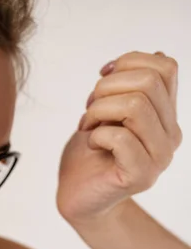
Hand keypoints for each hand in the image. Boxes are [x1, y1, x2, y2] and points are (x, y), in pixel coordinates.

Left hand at [57, 51, 181, 223]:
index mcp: (166, 114)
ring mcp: (159, 157)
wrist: (78, 195)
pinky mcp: (140, 176)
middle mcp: (171, 134)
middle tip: (89, 109)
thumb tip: (158, 54)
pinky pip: (120, 137)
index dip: (128, 62)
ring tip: (87, 125)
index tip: (101, 78)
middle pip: (148, 82)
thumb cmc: (89, 152)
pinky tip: (91, 145)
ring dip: (98, 110)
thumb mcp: (108, 111)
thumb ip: (129, 87)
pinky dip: (95, 135)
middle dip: (105, 88)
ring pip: (135, 105)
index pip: (165, 66)